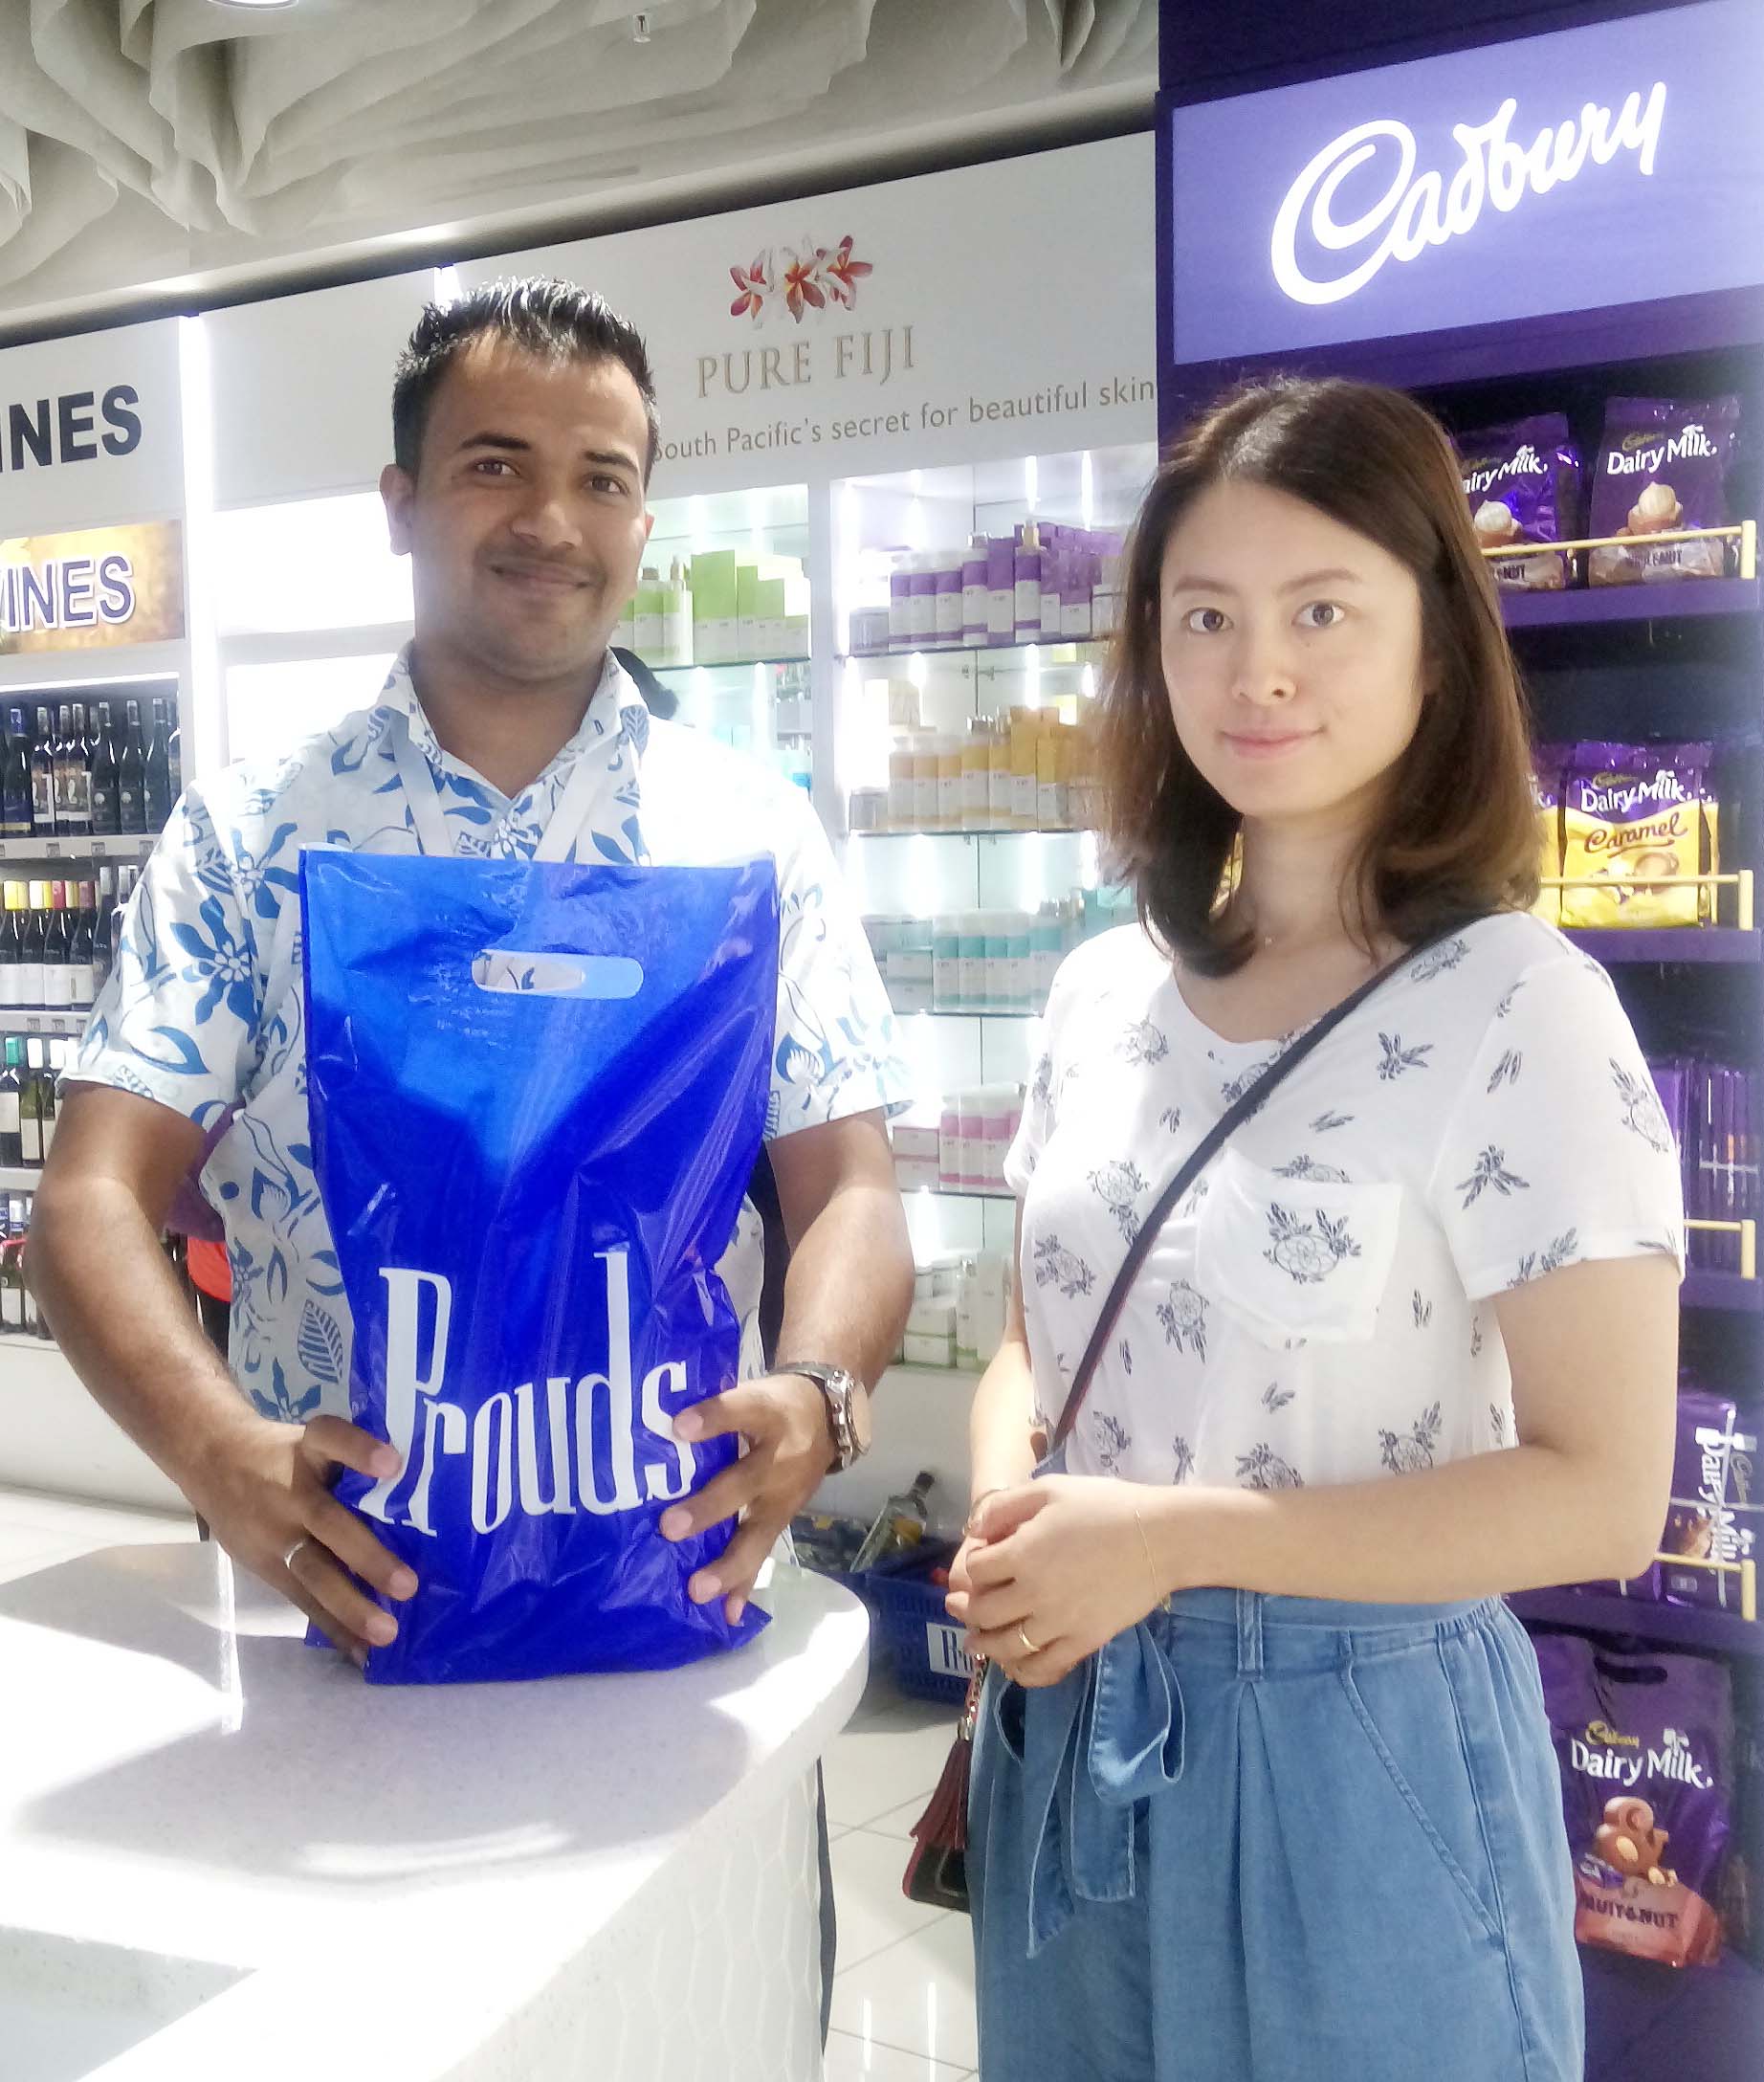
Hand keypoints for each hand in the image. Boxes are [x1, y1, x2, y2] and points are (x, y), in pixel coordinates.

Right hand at [181, 1412, 417, 1664]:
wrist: (210, 1459)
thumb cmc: (284, 1454)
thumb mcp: (310, 1443)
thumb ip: (350, 1463)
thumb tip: (421, 1490)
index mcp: (306, 1450)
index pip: (330, 1438)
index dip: (359, 1450)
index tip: (393, 1463)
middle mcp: (290, 1491)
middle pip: (327, 1522)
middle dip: (366, 1557)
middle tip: (408, 1586)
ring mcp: (275, 1531)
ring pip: (311, 1572)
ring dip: (350, 1605)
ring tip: (386, 1632)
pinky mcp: (264, 1565)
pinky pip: (301, 1599)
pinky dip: (333, 1626)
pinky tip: (361, 1651)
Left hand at [659, 1372, 835, 1623]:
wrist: (830, 1417)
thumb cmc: (772, 1404)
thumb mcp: (751, 1391)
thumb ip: (711, 1408)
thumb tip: (650, 1421)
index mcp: (768, 1414)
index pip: (740, 1410)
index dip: (712, 1418)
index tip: (678, 1426)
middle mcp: (779, 1457)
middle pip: (743, 1483)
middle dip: (707, 1508)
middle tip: (670, 1527)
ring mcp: (783, 1495)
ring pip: (756, 1533)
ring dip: (728, 1564)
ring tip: (698, 1589)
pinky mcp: (782, 1520)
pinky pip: (762, 1554)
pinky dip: (744, 1585)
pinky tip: (727, 1614)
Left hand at [944, 1476, 1165, 1687]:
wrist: (1161, 1537)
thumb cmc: (1105, 1506)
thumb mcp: (1050, 1489)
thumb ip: (1004, 1506)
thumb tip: (973, 1530)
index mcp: (1023, 1553)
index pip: (975, 1570)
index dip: (971, 1565)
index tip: (981, 1561)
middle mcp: (1034, 1593)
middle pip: (984, 1612)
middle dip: (966, 1609)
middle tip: (960, 1605)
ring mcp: (1059, 1623)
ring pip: (1007, 1647)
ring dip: (984, 1645)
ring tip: (975, 1641)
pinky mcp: (1084, 1643)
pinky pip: (1044, 1668)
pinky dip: (1023, 1672)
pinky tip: (1014, 1666)